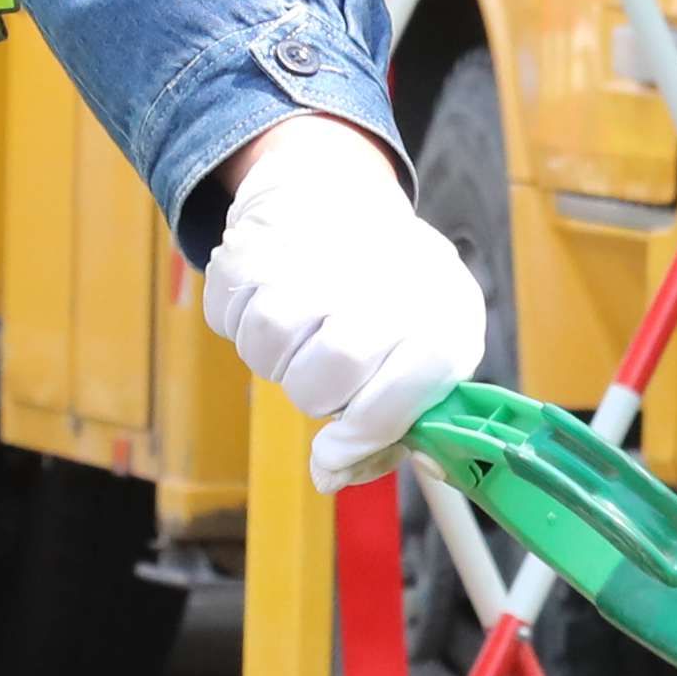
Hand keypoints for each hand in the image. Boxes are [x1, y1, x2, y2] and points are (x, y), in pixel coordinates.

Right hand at [193, 115, 487, 483]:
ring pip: (272, 337)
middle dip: (315, 392)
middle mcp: (393, 271)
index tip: (333, 453)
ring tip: (296, 336)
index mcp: (447, 313)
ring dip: (273, 357)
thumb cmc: (387, 308)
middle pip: (334, 366)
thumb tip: (330, 476)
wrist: (335, 199)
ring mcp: (327, 244)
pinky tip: (266, 297)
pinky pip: (229, 309)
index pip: (408, 387)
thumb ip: (385, 429)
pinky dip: (237, 318)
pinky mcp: (263, 231)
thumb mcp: (414, 366)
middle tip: (320, 373)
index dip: (363, 433)